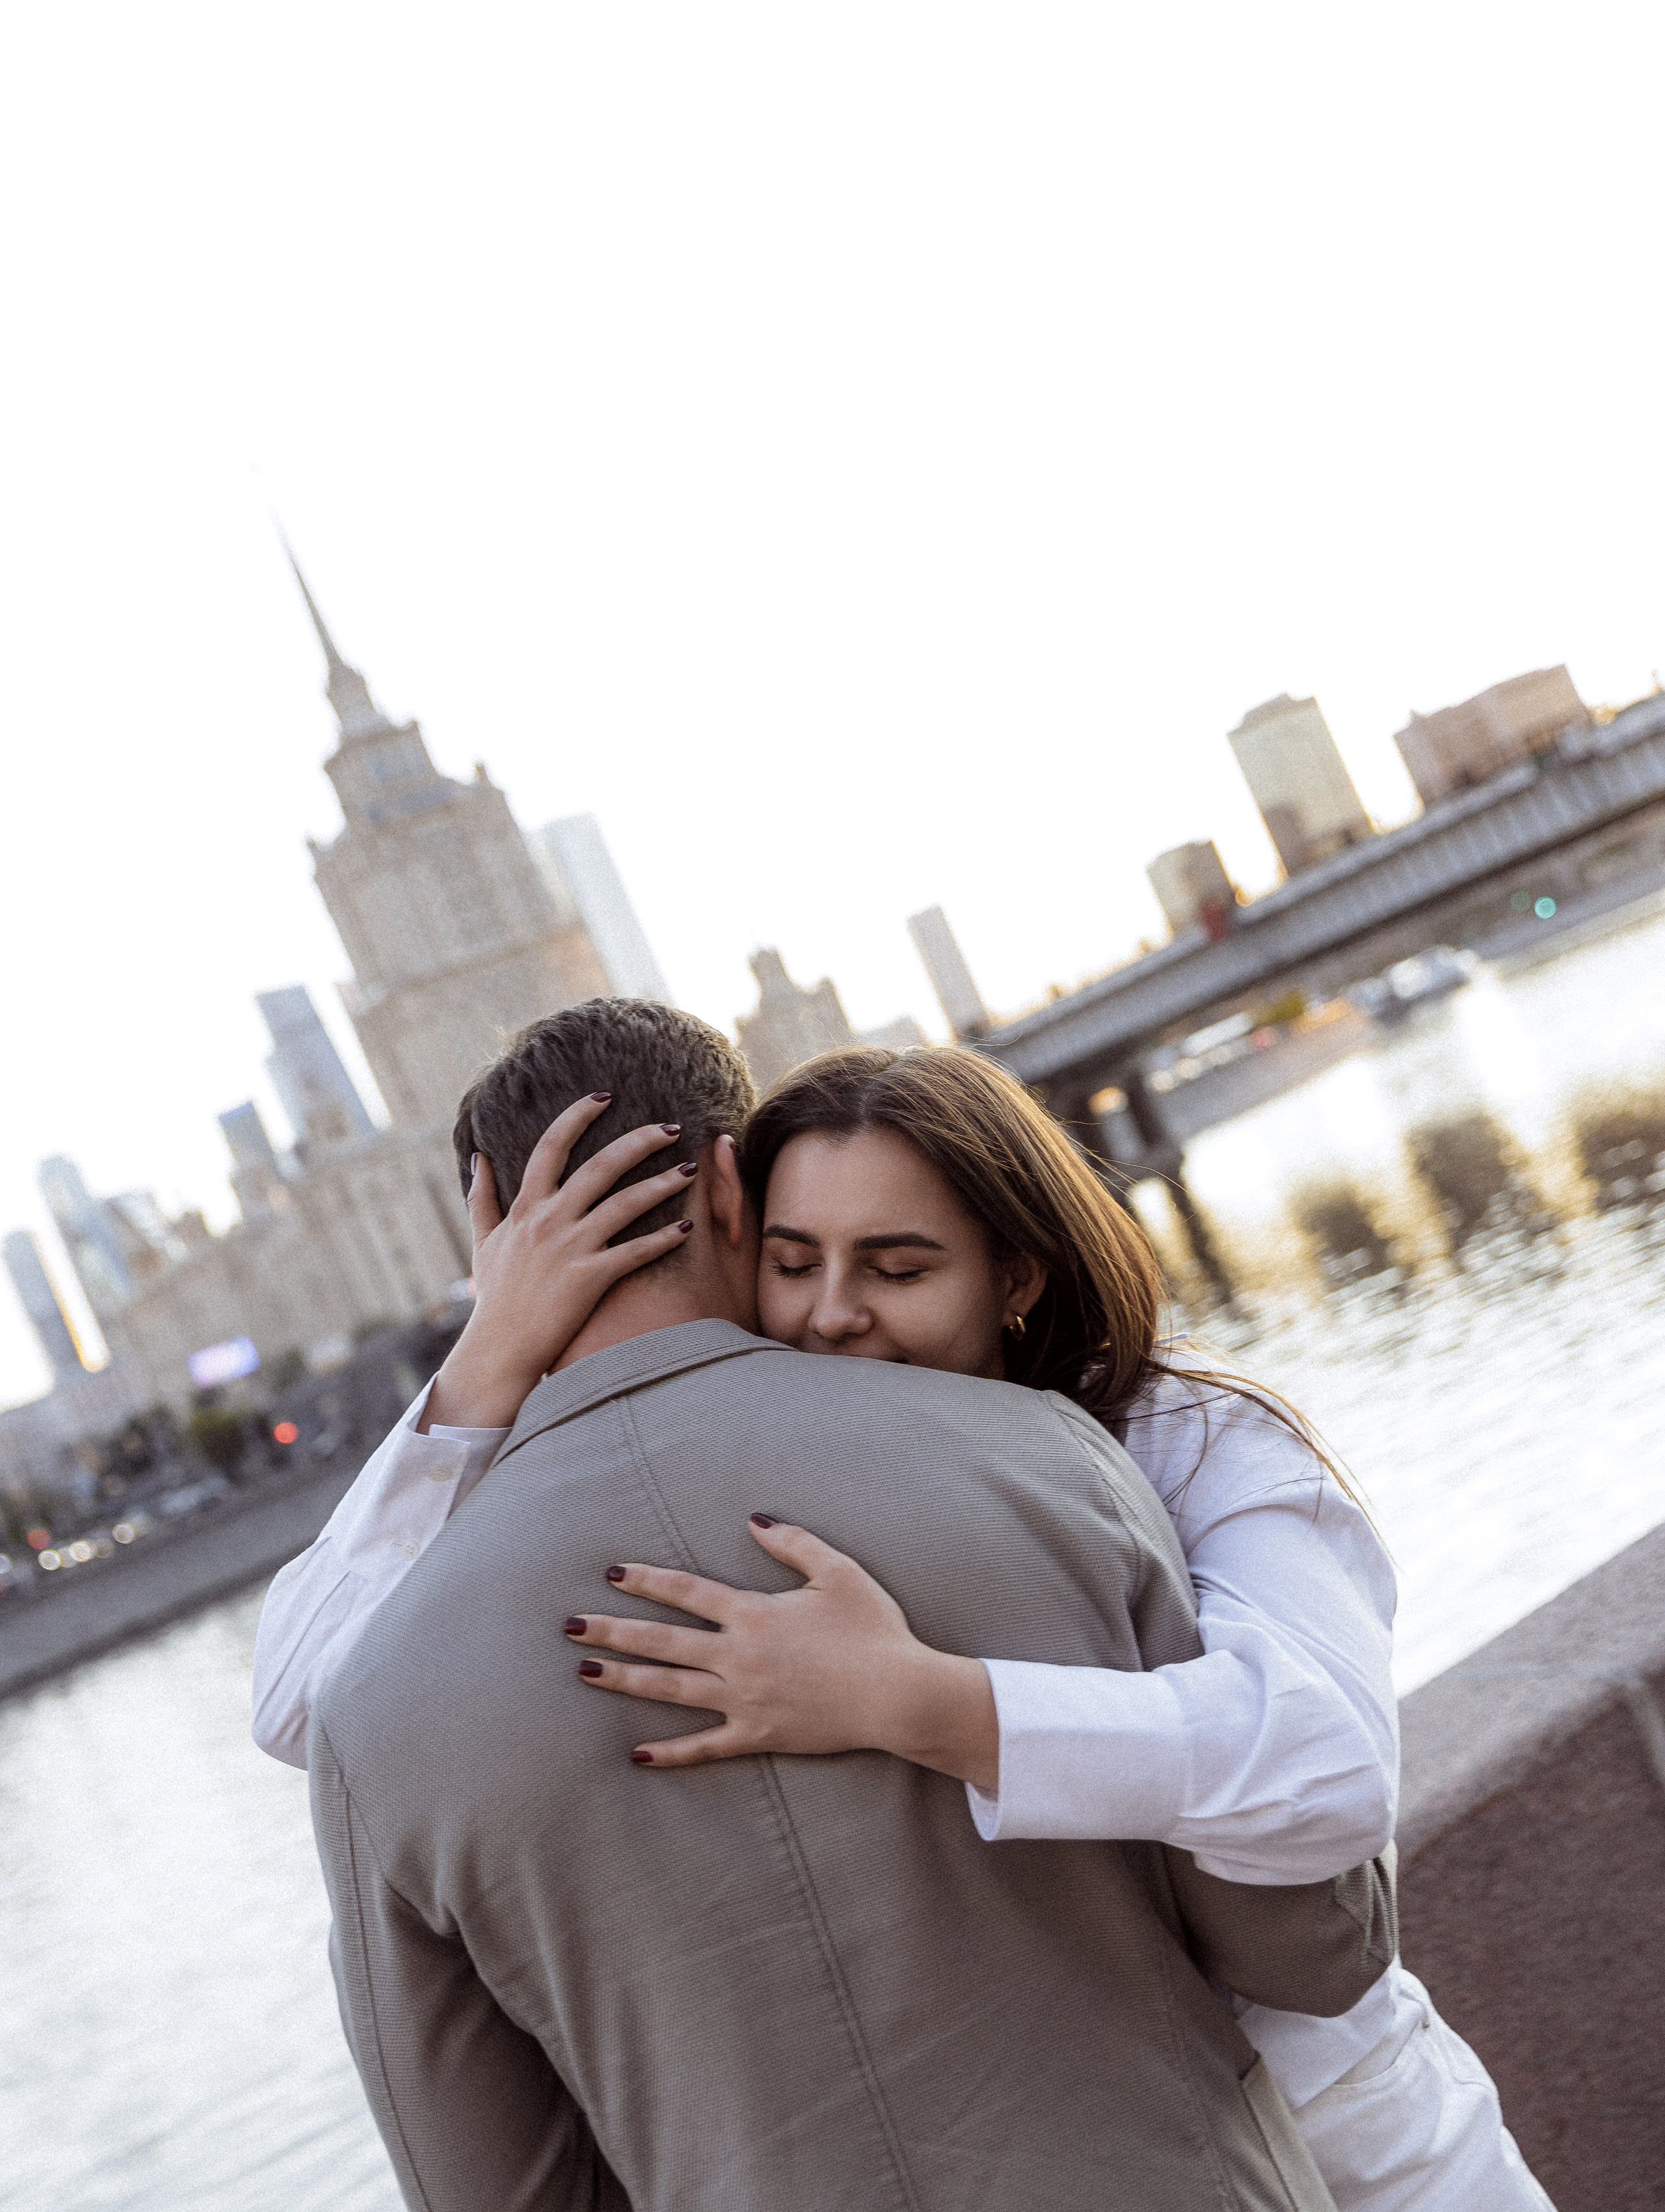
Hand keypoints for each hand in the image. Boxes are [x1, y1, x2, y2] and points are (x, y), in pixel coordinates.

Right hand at [423, 1094, 696, 1429]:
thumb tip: (479, 1158)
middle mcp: (548, 1221)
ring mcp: (570, 1249)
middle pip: (599, 1166)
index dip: (577, 1116)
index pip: (551, 1146)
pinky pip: (635, 1252)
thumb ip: (483, 1198)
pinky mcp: (589, 1280)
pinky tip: (688, 1228)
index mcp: (525, 1207)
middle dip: (638, 1140)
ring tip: (691, 1168)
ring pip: (624, 1204)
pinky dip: (663, 1238)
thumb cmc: (495, 1298)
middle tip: (670, 1126)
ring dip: (662, 1183)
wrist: (499, 1350)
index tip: (604, 1095)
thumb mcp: (483, 1242)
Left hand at [564, 1519, 998, 1791]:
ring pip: (670, 1690)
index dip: (646, 1581)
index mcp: (753, 1614)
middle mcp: (738, 1656)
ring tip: (585, 1674)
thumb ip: (793, 1543)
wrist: (898, 1695)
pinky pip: (704, 1746)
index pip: (686, 1592)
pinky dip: (670, 1752)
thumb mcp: (839, 1572)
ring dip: (624, 1681)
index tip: (611, 1572)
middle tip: (570, 1627)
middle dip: (612, 1632)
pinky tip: (637, 1755)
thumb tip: (753, 1519)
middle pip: (661, 1642)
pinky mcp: (758, 1734)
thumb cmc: (873, 1629)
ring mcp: (744, 1699)